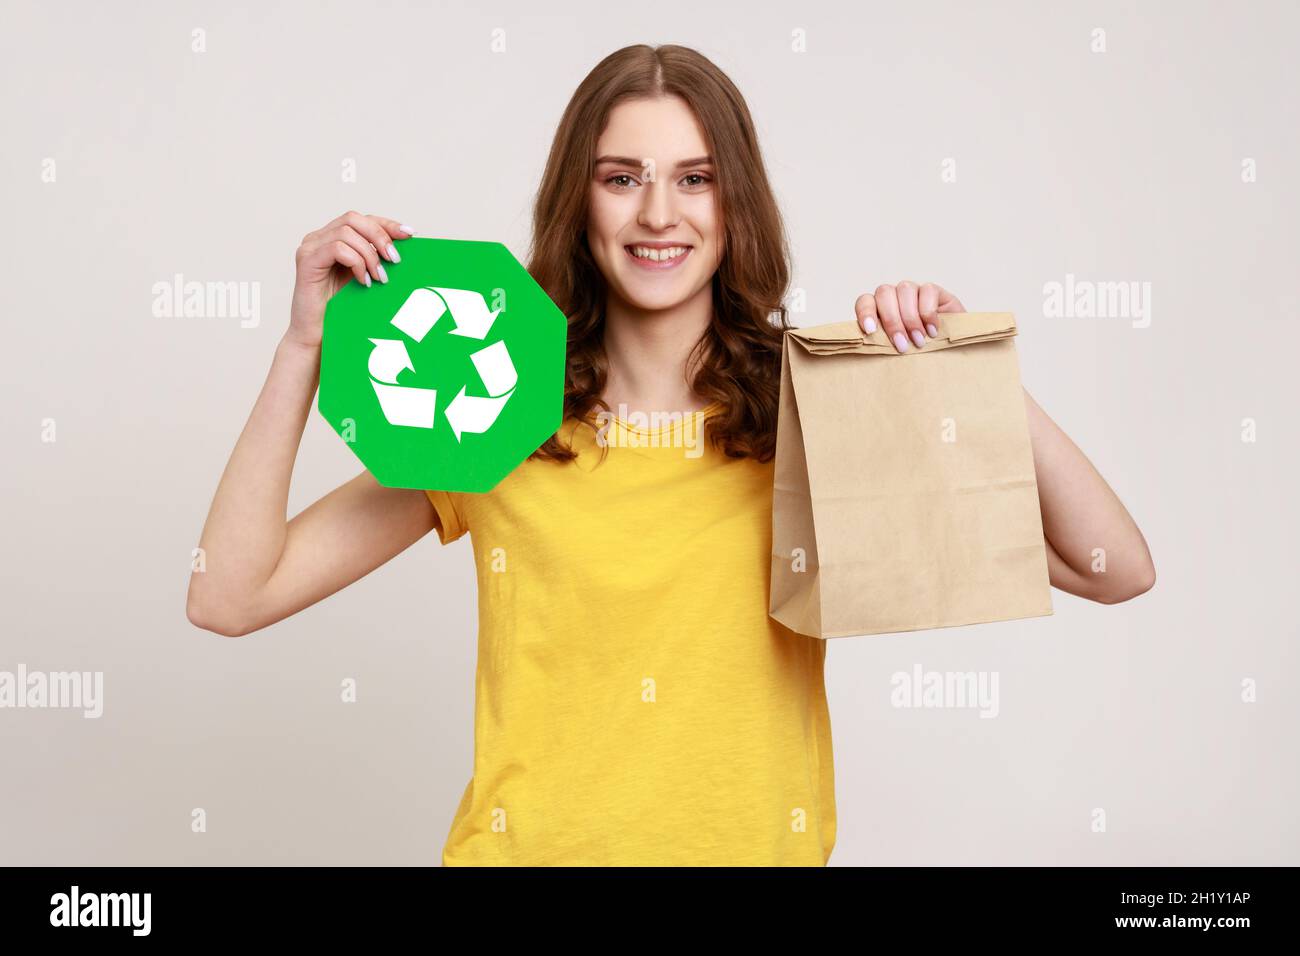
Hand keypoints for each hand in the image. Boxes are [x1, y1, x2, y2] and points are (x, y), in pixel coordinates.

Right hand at [286, 211, 415, 348]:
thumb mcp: (366, 279)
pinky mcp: (306, 260)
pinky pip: (336, 248)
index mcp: (333, 239)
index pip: (362, 220)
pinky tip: (363, 281)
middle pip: (354, 218)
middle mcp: (319, 238)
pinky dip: (356, 262)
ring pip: (347, 231)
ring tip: (379, 278)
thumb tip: (405, 247)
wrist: (317, 336)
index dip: (386, 224)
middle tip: (395, 260)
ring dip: (370, 254)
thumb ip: (378, 260)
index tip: (410, 235)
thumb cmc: (341, 310)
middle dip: (380, 236)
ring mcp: (310, 247)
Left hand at [854, 281, 964, 352]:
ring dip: (910, 318)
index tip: (871, 331)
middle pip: (884, 293)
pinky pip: (927, 290)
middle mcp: (894, 296)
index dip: (865, 313)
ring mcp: (913, 291)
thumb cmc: (918, 353)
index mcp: (878, 309)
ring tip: (919, 341)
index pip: (865, 301)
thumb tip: (870, 352)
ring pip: (905, 289)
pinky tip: (933, 331)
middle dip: (892, 321)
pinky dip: (928, 312)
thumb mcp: (898, 351)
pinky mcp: (933, 291)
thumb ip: (883, 346)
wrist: (949, 350)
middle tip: (902, 345)